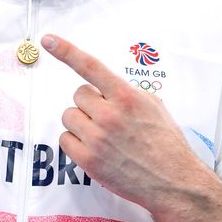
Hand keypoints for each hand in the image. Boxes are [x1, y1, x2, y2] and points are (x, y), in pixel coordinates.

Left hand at [42, 33, 209, 214]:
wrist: (173, 182)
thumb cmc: (166, 144)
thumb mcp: (154, 107)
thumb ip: (127, 93)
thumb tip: (106, 87)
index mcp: (127, 97)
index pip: (90, 67)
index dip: (66, 51)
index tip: (48, 40)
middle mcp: (109, 115)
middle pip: (78, 95)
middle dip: (90, 104)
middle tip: (108, 119)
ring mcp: (97, 138)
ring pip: (69, 116)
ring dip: (82, 122)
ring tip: (103, 135)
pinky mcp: (88, 160)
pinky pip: (65, 139)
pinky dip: (76, 142)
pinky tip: (95, 148)